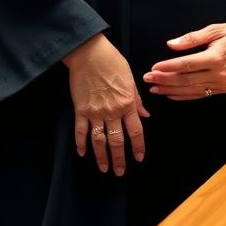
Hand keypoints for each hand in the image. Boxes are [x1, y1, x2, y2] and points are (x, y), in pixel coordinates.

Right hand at [63, 34, 148, 175]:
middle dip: (119, 158)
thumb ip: (137, 99)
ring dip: (101, 156)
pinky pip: (80, 131)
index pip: (136, 130)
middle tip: (120, 171)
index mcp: (127, 103)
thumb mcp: (130, 78)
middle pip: (117, 140)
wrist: (90, 53)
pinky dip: (81, 144)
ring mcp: (95, 112)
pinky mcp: (80, 110)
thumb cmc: (112, 62)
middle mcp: (112, 111)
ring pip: (99, 140)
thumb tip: (145, 115)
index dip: (138, 146)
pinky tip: (82, 153)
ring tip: (104, 168)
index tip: (139, 158)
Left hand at [144, 10, 225, 101]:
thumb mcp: (215, 29)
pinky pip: (201, 95)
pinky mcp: (225, 88)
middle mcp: (220, 73)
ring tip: (155, 89)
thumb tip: (171, 44)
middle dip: (164, 80)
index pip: (186, 65)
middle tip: (147, 79)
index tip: (153, 68)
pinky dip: (185, 96)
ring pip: (191, 90)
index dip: (168, 67)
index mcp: (216, 57)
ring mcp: (223, 83)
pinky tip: (172, 94)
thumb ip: (191, 38)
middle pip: (186, 80)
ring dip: (171, 90)